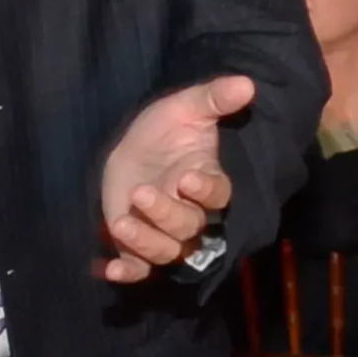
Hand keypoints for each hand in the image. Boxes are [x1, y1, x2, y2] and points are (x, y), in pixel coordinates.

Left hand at [98, 75, 255, 284]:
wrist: (132, 148)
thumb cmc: (164, 128)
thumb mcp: (186, 107)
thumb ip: (214, 98)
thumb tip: (246, 83)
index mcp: (205, 180)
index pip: (218, 196)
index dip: (206, 192)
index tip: (186, 178)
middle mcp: (190, 212)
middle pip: (190, 227)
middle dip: (166, 214)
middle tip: (142, 193)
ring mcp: (164, 232)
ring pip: (167, 251)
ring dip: (146, 242)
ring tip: (121, 223)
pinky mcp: (138, 245)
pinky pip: (140, 267)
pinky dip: (129, 273)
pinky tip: (111, 269)